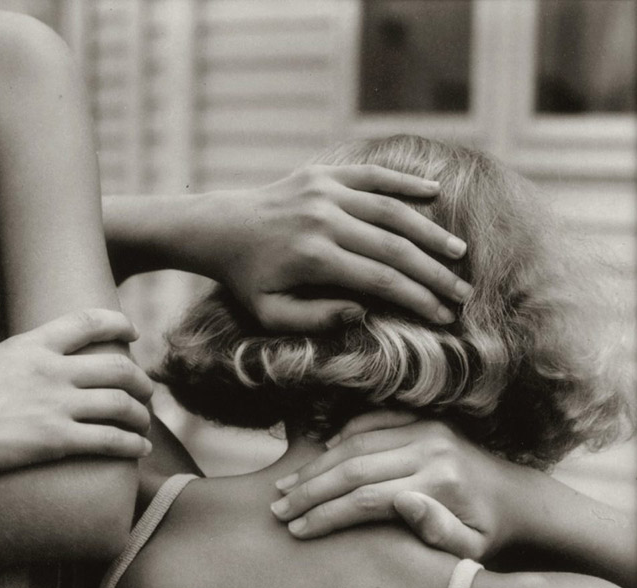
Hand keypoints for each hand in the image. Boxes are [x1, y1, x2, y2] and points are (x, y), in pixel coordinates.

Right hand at [0, 309, 153, 481]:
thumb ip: (19, 365)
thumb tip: (29, 378)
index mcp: (33, 345)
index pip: (88, 322)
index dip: (118, 324)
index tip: (133, 333)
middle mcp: (52, 370)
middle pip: (118, 368)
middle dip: (141, 381)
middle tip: (147, 391)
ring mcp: (56, 404)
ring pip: (121, 404)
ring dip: (141, 414)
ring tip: (144, 422)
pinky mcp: (55, 440)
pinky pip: (110, 440)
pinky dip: (133, 443)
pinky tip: (140, 448)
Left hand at [209, 165, 471, 331]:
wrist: (220, 229)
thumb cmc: (247, 281)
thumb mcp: (270, 313)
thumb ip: (315, 319)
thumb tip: (362, 312)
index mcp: (314, 258)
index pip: (381, 281)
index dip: (417, 300)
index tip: (443, 316)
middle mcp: (324, 220)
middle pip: (394, 248)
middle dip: (433, 273)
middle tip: (462, 292)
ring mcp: (325, 192)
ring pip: (391, 210)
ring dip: (428, 231)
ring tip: (457, 252)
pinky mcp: (324, 173)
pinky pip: (372, 175)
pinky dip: (404, 182)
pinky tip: (434, 192)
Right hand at [269, 410, 521, 558]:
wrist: (517, 499)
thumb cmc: (488, 534)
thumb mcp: (472, 549)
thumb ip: (438, 532)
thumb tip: (404, 502)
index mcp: (439, 484)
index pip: (366, 499)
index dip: (326, 515)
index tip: (297, 531)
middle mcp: (431, 448)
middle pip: (353, 467)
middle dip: (310, 490)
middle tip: (278, 509)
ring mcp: (427, 429)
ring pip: (356, 442)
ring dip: (317, 464)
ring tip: (287, 486)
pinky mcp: (424, 419)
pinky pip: (373, 420)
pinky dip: (342, 435)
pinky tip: (319, 454)